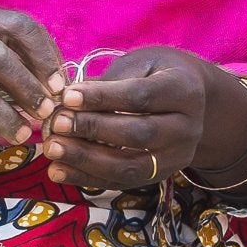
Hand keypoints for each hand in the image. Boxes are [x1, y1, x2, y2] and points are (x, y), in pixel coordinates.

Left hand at [41, 45, 246, 191]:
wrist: (194, 100)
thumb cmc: (158, 72)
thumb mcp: (142, 63)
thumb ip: (111, 80)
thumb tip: (67, 100)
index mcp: (185, 91)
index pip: (141, 97)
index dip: (103, 97)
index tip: (67, 96)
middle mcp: (188, 128)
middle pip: (139, 134)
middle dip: (93, 129)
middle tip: (57, 123)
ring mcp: (178, 157)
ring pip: (131, 167)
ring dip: (87, 161)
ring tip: (53, 149)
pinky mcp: (161, 175)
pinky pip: (123, 183)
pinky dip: (88, 179)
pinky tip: (59, 171)